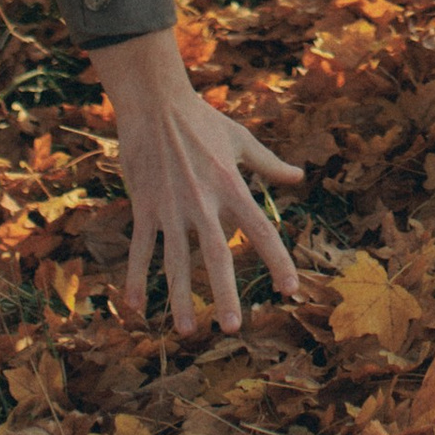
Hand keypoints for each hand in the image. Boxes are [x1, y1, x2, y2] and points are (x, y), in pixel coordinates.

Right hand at [97, 27, 302, 326]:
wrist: (155, 103)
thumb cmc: (202, 120)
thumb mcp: (241, 140)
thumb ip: (270, 164)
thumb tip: (299, 177)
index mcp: (232, 187)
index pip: (261, 231)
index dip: (278, 261)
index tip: (289, 290)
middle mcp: (203, 202)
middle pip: (216, 256)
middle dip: (223, 293)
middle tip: (231, 328)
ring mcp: (171, 207)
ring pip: (175, 261)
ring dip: (179, 298)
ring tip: (186, 331)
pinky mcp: (144, 207)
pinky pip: (141, 249)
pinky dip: (136, 278)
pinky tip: (135, 308)